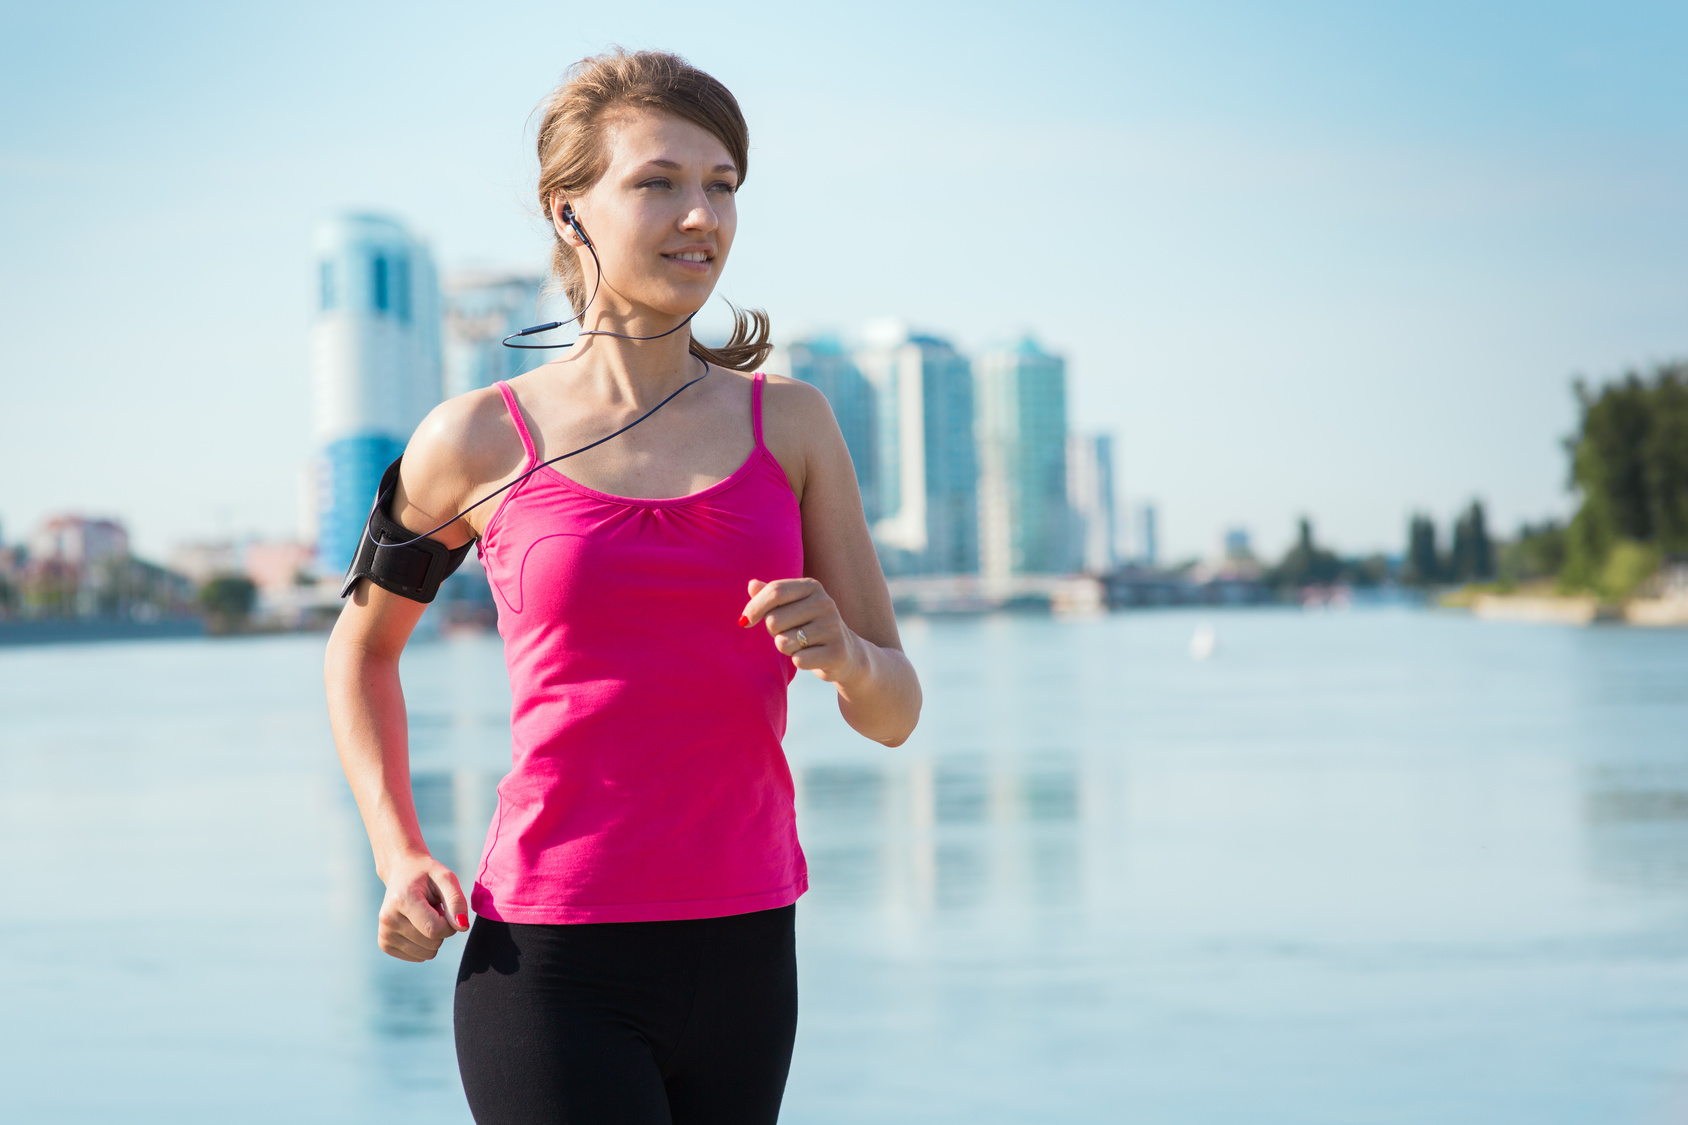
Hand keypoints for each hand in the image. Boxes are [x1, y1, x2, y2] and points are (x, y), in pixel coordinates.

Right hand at [376, 853, 469, 961]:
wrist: (401, 871)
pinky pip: (417, 957)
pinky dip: (424, 944)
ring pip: (426, 954)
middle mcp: (388, 918)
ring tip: (425, 915)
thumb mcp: (446, 878)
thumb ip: (457, 901)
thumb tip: (462, 927)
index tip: (448, 911)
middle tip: (433, 909)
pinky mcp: (384, 943)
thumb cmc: (427, 874)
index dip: (450, 925)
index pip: (434, 930)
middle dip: (442, 929)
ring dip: (433, 936)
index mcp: (402, 900)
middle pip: (432, 943)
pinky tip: (417, 924)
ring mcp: (384, 933)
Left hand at [740, 577, 862, 683]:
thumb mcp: (790, 606)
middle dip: (773, 632)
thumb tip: (752, 585)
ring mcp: (833, 627)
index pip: (775, 591)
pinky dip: (799, 662)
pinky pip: (798, 660)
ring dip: (786, 648)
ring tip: (801, 645)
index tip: (745, 621)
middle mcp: (825, 603)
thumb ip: (770, 595)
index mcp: (812, 587)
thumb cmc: (807, 626)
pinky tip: (812, 656)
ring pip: (783, 642)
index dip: (754, 608)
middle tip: (788, 634)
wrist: (845, 653)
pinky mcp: (836, 652)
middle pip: (774, 620)